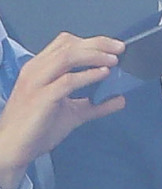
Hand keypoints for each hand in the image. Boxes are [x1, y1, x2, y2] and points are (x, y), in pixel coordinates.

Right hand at [0, 33, 126, 188]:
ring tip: (113, 60)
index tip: (114, 47)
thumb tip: (119, 99)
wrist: (14, 146)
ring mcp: (37, 82)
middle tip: (120, 49)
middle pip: (68, 45)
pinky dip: (88, 75)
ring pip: (66, 57)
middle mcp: (36, 71)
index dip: (92, 41)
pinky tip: (103, 75)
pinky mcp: (41, 97)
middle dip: (98, 44)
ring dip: (94, 56)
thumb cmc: (36, 128)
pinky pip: (67, 81)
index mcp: (40, 70)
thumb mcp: (72, 113)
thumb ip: (96, 105)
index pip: (65, 44)